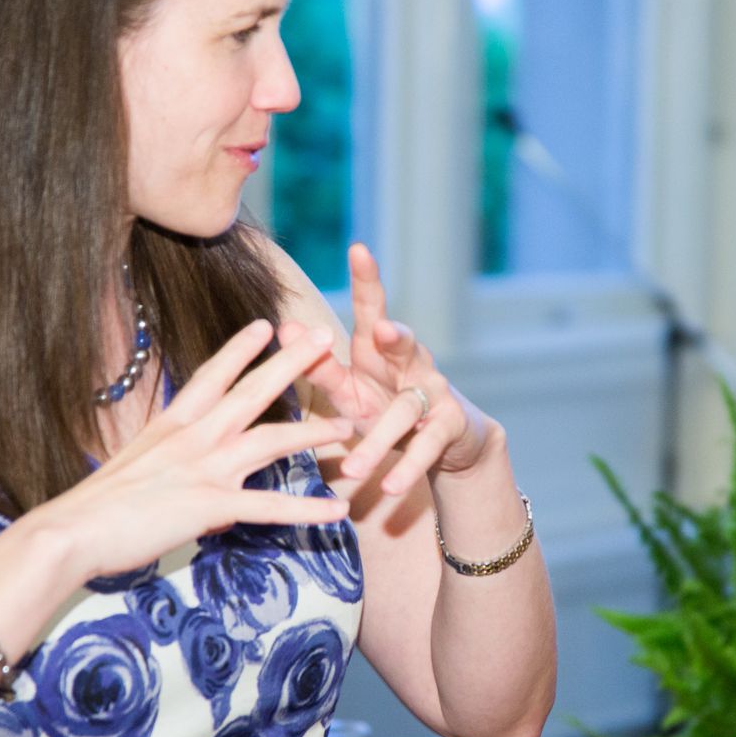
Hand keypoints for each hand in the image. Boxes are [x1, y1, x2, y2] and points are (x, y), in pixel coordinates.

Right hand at [38, 319, 353, 576]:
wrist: (70, 530)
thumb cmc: (94, 508)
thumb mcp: (138, 476)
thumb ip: (177, 478)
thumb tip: (213, 504)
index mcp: (171, 424)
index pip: (212, 375)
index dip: (241, 348)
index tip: (265, 324)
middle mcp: (193, 438)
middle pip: (253, 391)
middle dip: (293, 363)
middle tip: (326, 338)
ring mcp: (204, 468)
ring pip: (272, 441)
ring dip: (314, 433)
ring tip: (348, 428)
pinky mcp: (209, 505)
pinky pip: (270, 506)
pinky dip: (307, 511)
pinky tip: (338, 512)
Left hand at [277, 243, 494, 494]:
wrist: (451, 442)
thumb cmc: (387, 409)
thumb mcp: (352, 391)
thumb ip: (322, 367)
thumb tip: (284, 329)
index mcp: (380, 350)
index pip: (373, 307)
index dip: (368, 279)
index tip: (358, 249)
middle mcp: (410, 363)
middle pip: (403, 343)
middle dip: (394, 335)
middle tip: (380, 329)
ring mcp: (433, 393)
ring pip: (403, 412)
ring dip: (378, 440)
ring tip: (354, 467)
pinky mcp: (449, 426)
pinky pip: (425, 447)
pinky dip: (406, 467)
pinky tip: (390, 487)